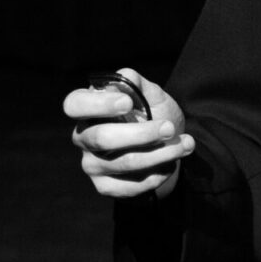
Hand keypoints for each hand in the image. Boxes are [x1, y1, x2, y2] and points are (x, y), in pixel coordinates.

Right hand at [63, 68, 194, 198]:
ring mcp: (91, 164)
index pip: (75, 104)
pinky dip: (156, 175)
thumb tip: (126, 76)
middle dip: (141, 134)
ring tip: (185, 145)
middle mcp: (82, 137)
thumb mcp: (151, 95)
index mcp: (87, 109)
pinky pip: (130, 186)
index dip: (98, 104)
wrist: (167, 146)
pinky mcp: (104, 186)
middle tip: (170, 128)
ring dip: (160, 154)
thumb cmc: (153, 115)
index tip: (128, 102)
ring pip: (123, 162)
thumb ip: (139, 84)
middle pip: (102, 138)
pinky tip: (170, 164)